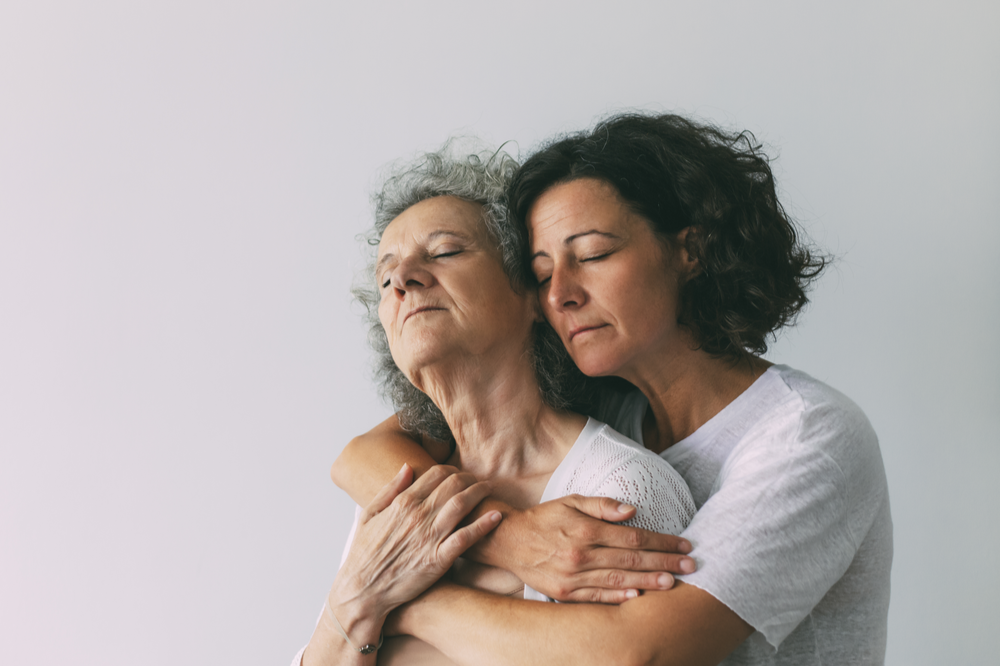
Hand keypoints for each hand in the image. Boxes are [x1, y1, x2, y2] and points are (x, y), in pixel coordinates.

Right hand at [333, 464, 501, 622]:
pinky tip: (496, 516)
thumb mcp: (369, 515)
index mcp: (403, 503)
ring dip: (480, 493)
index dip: (453, 470)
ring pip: (462, 505)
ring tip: (489, 490)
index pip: (436, 474)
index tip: (460, 474)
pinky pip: (466, 538)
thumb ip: (389, 489)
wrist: (363, 591)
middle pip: (453, 485)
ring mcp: (429, 537)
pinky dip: (483, 525)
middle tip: (478, 480)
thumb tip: (407, 467)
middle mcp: (418, 516)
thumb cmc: (363, 554)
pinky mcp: (439, 559)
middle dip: (470, 478)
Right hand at [509, 494, 695, 602]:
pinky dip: (618, 598)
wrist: (509, 542)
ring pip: (618, 581)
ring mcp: (572, 576)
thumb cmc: (544, 518)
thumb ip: (602, 505)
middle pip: (631, 560)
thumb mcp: (571, 501)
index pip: (633, 537)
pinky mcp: (564, 593)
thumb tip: (632, 510)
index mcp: (585, 529)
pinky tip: (638, 596)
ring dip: (648, 582)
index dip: (661, 542)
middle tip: (690, 566)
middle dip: (664, 563)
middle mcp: (581, 554)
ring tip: (672, 583)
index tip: (683, 544)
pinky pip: (596, 597)